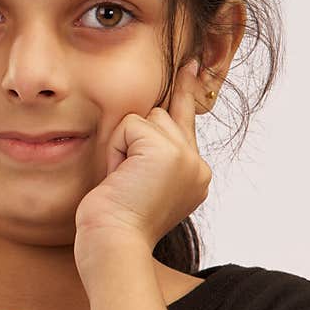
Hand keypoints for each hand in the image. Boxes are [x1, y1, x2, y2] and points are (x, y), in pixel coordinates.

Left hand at [74, 60, 211, 280]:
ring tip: (121, 181)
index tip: (191, 65)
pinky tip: (119, 178)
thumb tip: (145, 120)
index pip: (185, 121)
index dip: (185, 92)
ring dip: (121, 147)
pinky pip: (130, 126)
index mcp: (193, 174)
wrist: (113, 243)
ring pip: (145, 118)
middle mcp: (197, 165)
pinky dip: (116, 150)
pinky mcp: (168, 153)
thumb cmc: (113, 222)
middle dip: (129, 141)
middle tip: (122, 180)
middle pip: (158, 116)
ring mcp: (187, 158)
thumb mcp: (137, 183)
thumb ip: (149, 154)